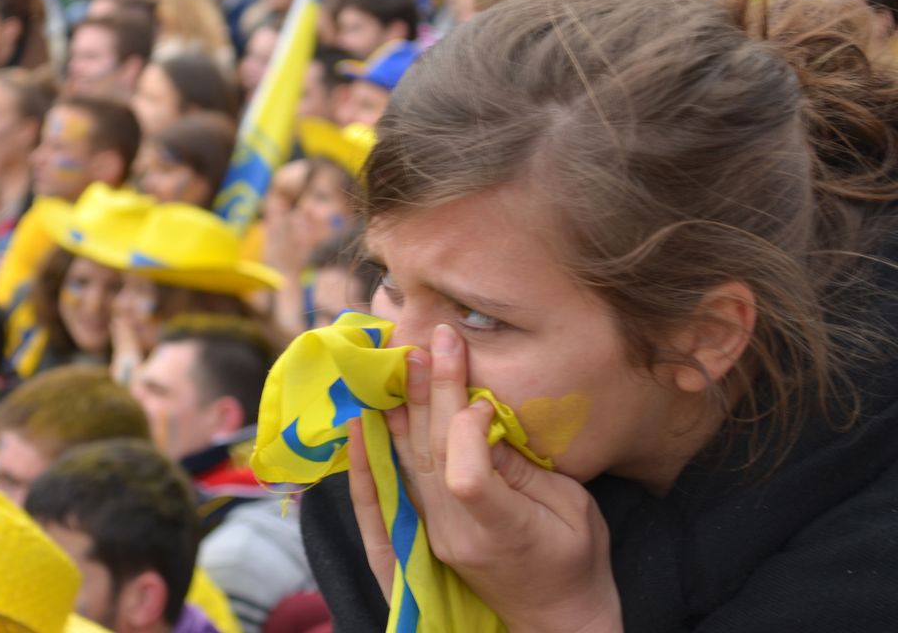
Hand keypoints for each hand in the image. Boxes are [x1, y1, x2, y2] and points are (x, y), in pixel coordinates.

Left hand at [348, 324, 622, 632]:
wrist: (554, 619)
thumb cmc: (578, 561)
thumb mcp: (573, 509)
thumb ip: (525, 468)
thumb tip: (483, 421)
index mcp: (503, 529)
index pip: (466, 473)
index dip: (469, 427)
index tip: (486, 401)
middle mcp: (458, 534)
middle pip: (432, 454)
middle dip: (432, 392)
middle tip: (430, 342)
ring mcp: (435, 536)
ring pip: (409, 463)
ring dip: (404, 408)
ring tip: (400, 361)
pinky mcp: (424, 534)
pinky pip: (394, 486)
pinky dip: (379, 450)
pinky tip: (368, 419)